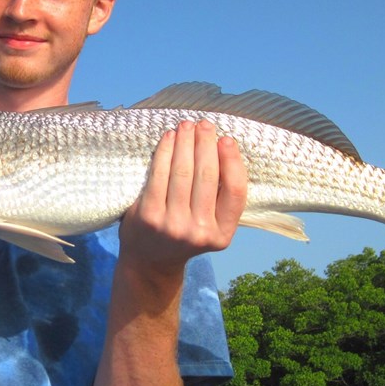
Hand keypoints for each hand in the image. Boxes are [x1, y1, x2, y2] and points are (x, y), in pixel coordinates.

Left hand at [119, 119, 246, 275]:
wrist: (149, 262)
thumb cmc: (182, 234)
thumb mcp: (210, 227)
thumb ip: (219, 199)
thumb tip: (223, 148)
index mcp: (222, 235)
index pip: (235, 191)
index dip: (233, 161)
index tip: (227, 139)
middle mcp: (200, 232)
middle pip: (208, 176)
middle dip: (206, 144)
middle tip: (205, 124)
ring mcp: (173, 225)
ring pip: (183, 172)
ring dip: (186, 143)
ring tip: (186, 125)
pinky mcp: (149, 215)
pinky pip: (159, 175)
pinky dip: (165, 152)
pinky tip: (169, 139)